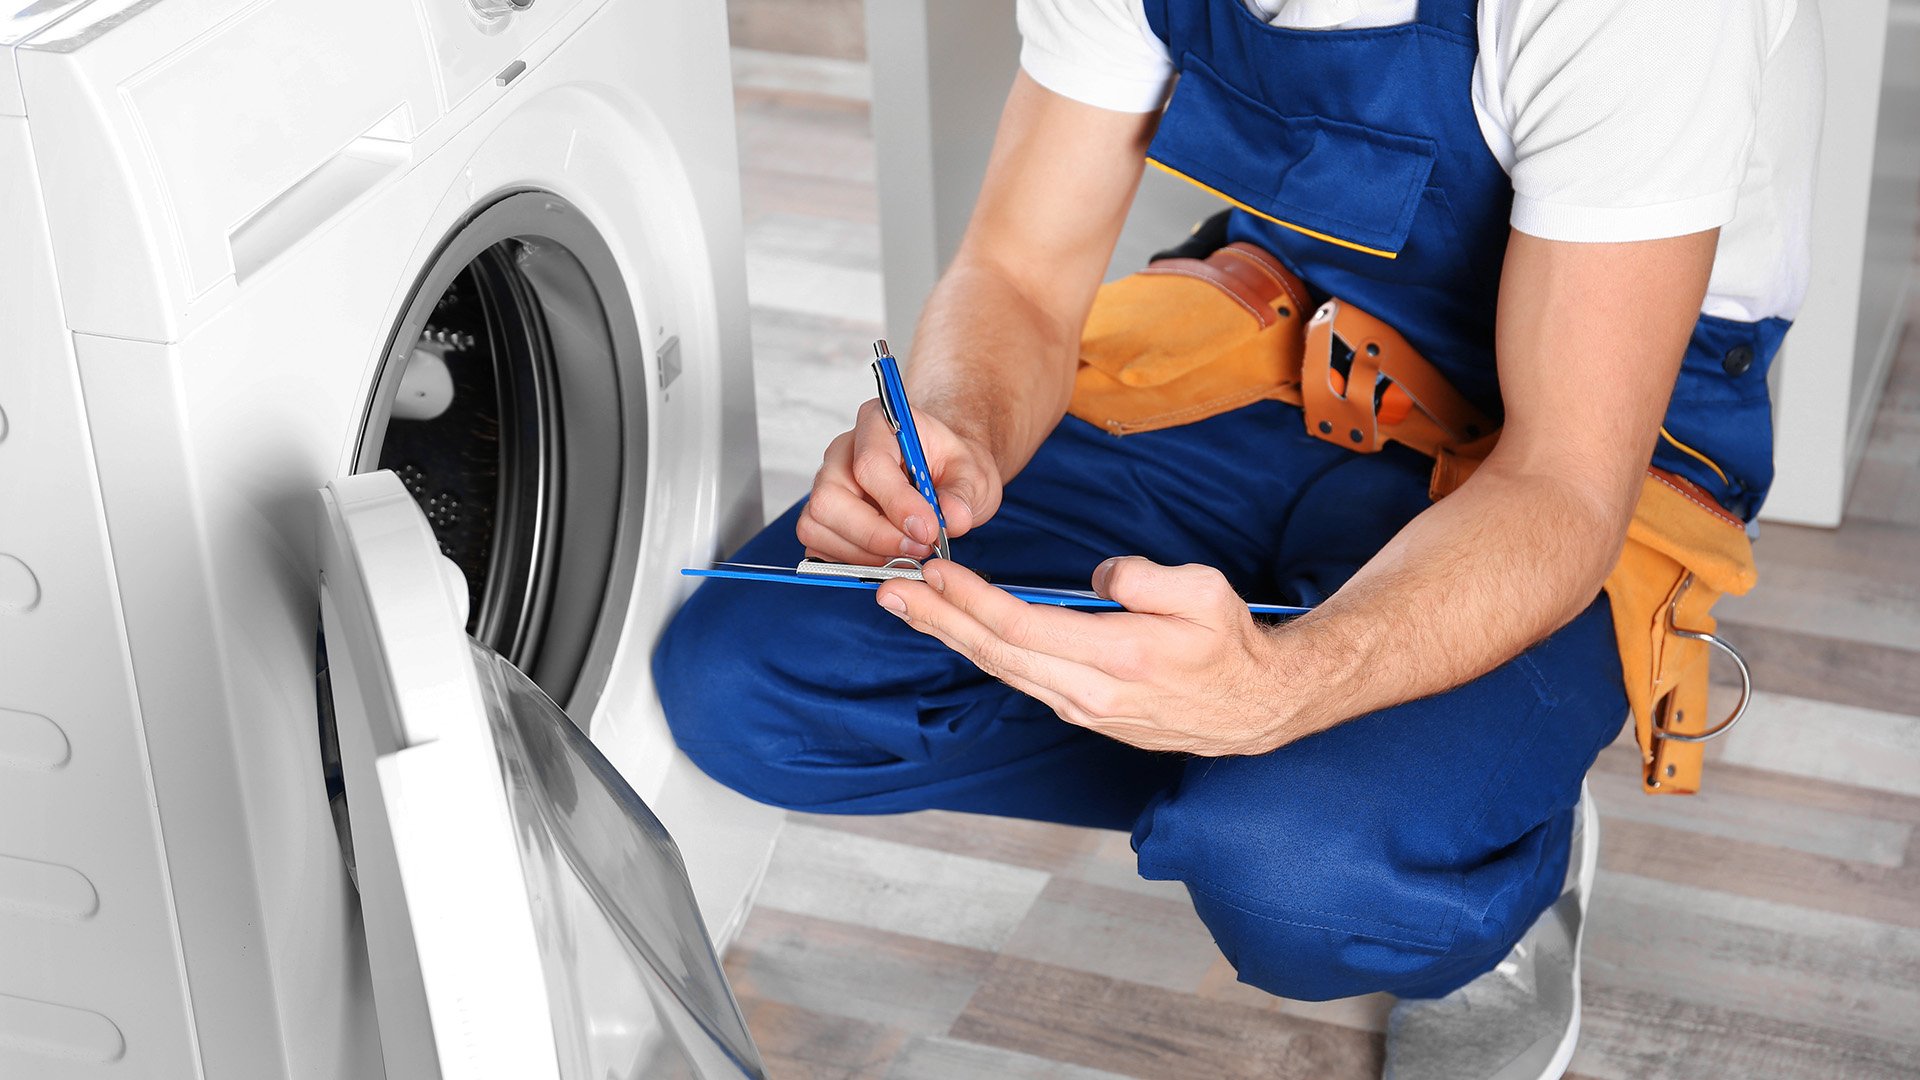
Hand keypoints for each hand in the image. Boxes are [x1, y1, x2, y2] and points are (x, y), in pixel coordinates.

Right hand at [797, 398, 1003, 563]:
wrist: (942, 477)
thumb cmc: (952, 467)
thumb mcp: (974, 473)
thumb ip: (964, 494)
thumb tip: (952, 518)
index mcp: (876, 424)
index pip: (870, 464)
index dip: (897, 503)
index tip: (928, 530)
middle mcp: (842, 452)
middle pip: (830, 499)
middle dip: (875, 535)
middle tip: (919, 549)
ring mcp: (827, 484)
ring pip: (817, 526)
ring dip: (865, 553)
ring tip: (907, 553)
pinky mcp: (821, 517)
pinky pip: (819, 546)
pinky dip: (853, 561)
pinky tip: (888, 557)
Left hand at [875, 556, 1302, 755]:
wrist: (1257, 708)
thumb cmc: (1231, 643)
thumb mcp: (1203, 591)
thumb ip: (1141, 578)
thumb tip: (1093, 578)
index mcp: (1116, 657)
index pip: (1020, 625)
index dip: (970, 598)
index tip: (933, 571)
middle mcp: (1089, 693)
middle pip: (995, 652)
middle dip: (938, 618)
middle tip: (888, 590)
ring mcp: (1084, 709)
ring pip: (1002, 669)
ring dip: (951, 636)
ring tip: (909, 608)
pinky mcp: (1085, 714)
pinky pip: (1021, 678)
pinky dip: (983, 652)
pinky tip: (960, 633)